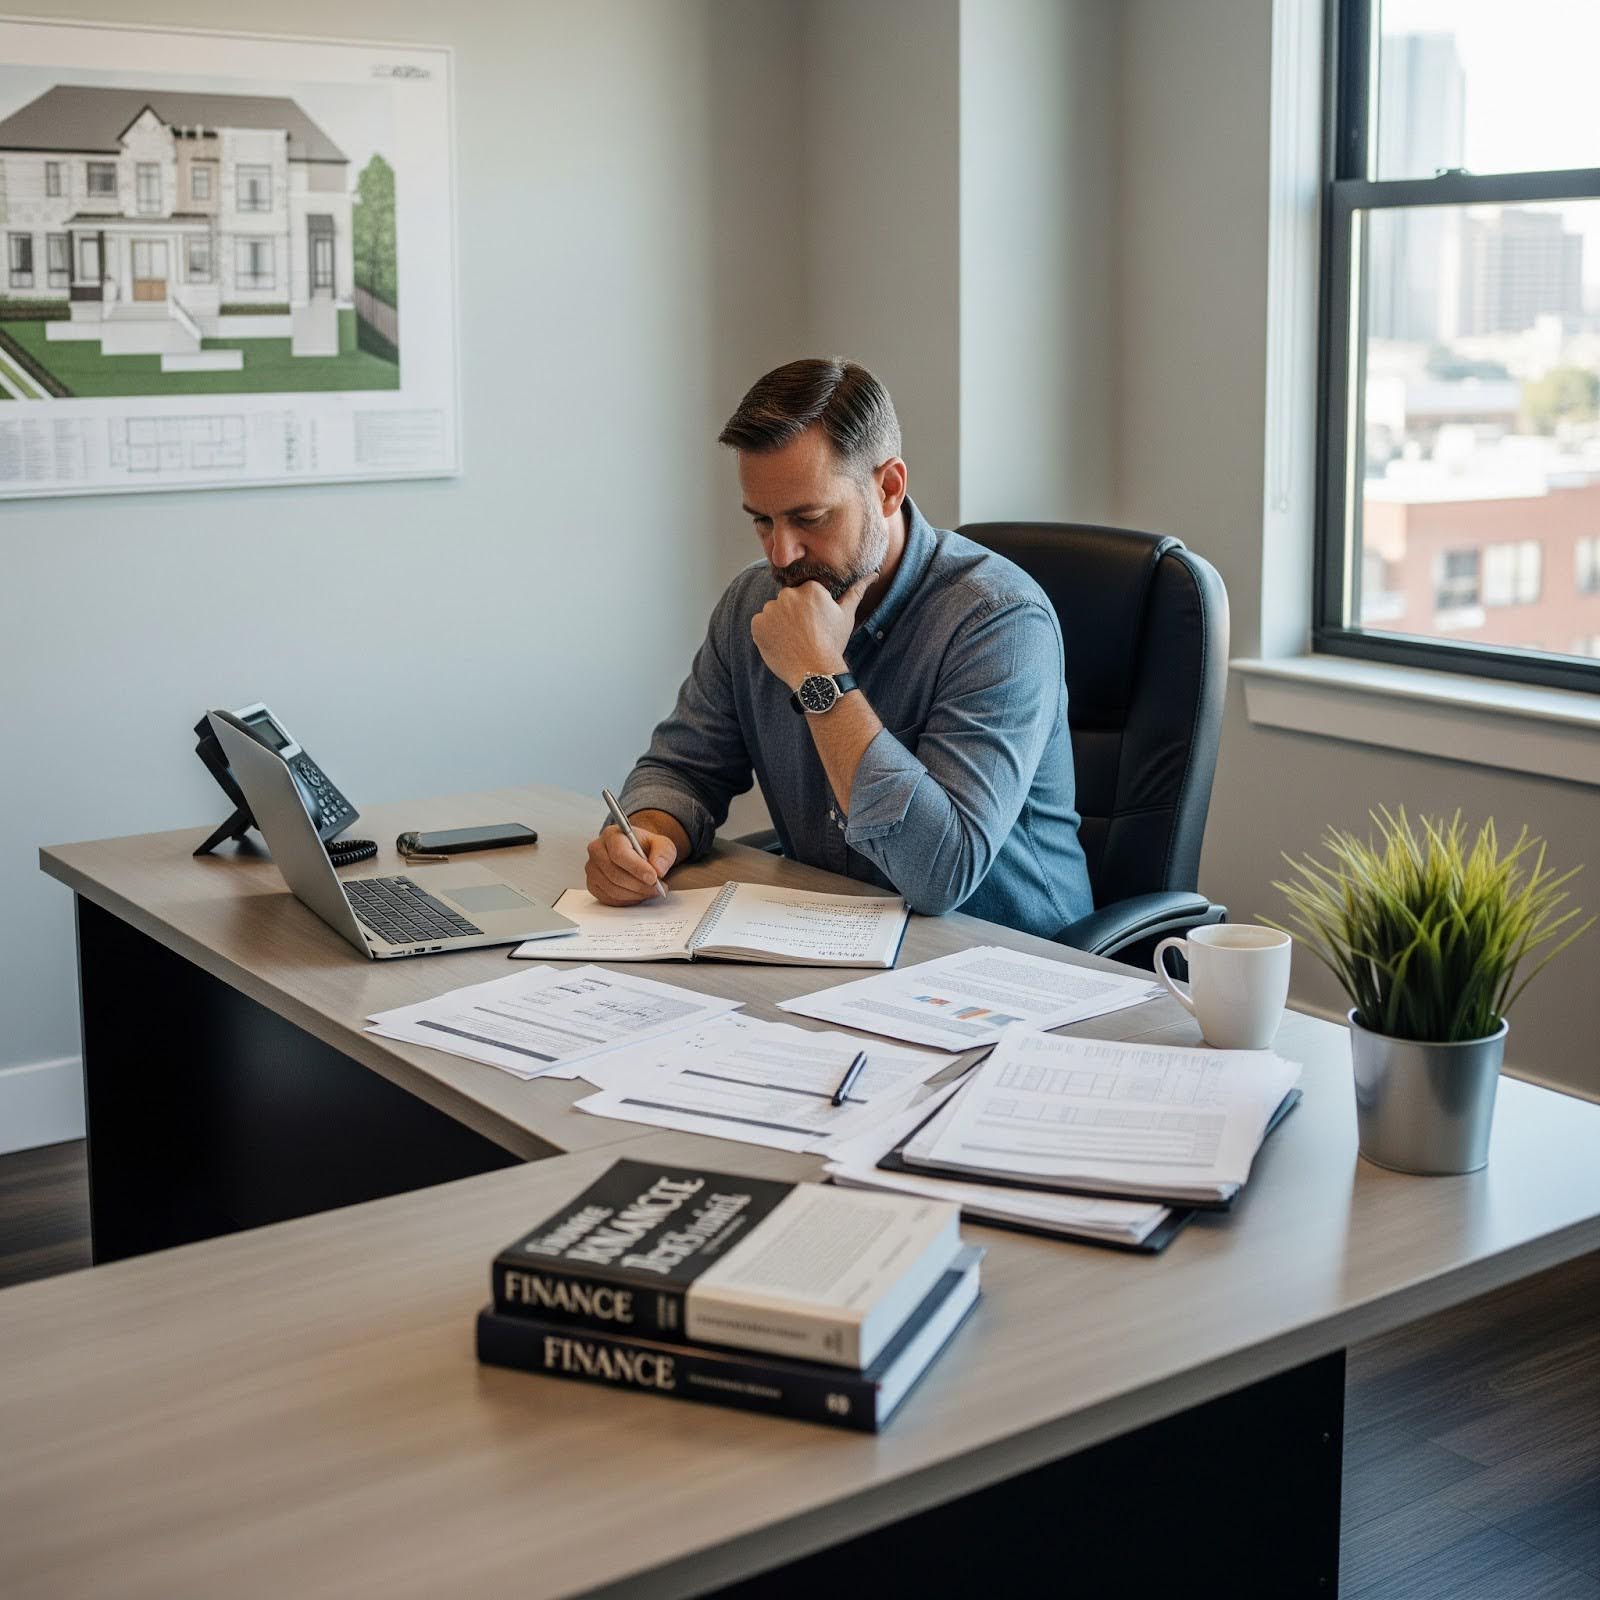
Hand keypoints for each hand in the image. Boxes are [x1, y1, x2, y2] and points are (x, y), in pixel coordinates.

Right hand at [585, 823, 677, 904]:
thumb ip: (664, 853)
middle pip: (615, 874)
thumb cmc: (646, 847)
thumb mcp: (662, 844)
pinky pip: (608, 898)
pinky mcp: (593, 884)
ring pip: (612, 889)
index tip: (653, 878)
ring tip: (650, 891)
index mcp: (612, 835)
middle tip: (657, 888)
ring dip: (635, 894)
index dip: (637, 868)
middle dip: (639, 885)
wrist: (636, 853)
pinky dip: (627, 900)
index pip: (619, 853)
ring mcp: (592, 868)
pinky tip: (638, 894)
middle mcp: (597, 850)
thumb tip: (658, 869)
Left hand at [750, 575, 872, 689]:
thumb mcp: (846, 615)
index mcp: (810, 588)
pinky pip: (761, 624)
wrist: (815, 672)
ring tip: (794, 640)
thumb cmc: (833, 643)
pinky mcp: (757, 624)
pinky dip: (768, 633)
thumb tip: (872, 574)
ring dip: (780, 622)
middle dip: (794, 613)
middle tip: (805, 634)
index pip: (805, 592)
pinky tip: (782, 644)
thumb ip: (856, 591)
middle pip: (788, 600)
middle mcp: (788, 594)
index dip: (811, 609)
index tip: (816, 624)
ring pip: (774, 612)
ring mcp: (770, 609)